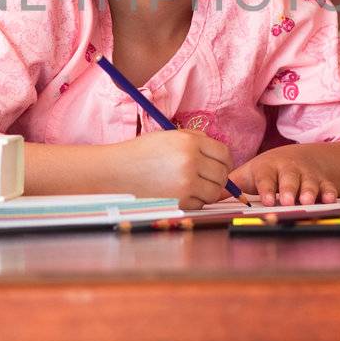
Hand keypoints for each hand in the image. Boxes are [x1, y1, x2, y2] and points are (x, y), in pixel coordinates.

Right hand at [117, 129, 236, 211]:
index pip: (224, 153)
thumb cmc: (140, 154)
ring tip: (193, 186)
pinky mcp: (179, 201)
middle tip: (207, 178)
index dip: (225, 161)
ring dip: (207, 191)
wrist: (115, 172)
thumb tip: (218, 152)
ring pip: (213, 192)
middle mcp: (190, 161)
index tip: (220, 165)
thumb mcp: (168, 136)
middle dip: (218, 177)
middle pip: (222, 174)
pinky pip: (200, 204)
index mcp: (189, 142)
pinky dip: (195, 201)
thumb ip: (195, 140)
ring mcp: (185, 183)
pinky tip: (181, 194)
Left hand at [230, 144, 338, 207]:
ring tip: (307, 201)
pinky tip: (329, 200)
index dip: (266, 188)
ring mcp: (306, 174)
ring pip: (308, 182)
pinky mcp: (321, 180)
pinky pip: (327, 186)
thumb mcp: (247, 175)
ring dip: (309, 191)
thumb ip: (230, 187)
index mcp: (267, 168)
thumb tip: (207, 197)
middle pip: (288, 178)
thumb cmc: (266, 171)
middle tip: (287, 201)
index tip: (266, 200)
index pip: (265, 177)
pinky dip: (329, 192)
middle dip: (288, 189)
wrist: (295, 157)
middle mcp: (287, 169)